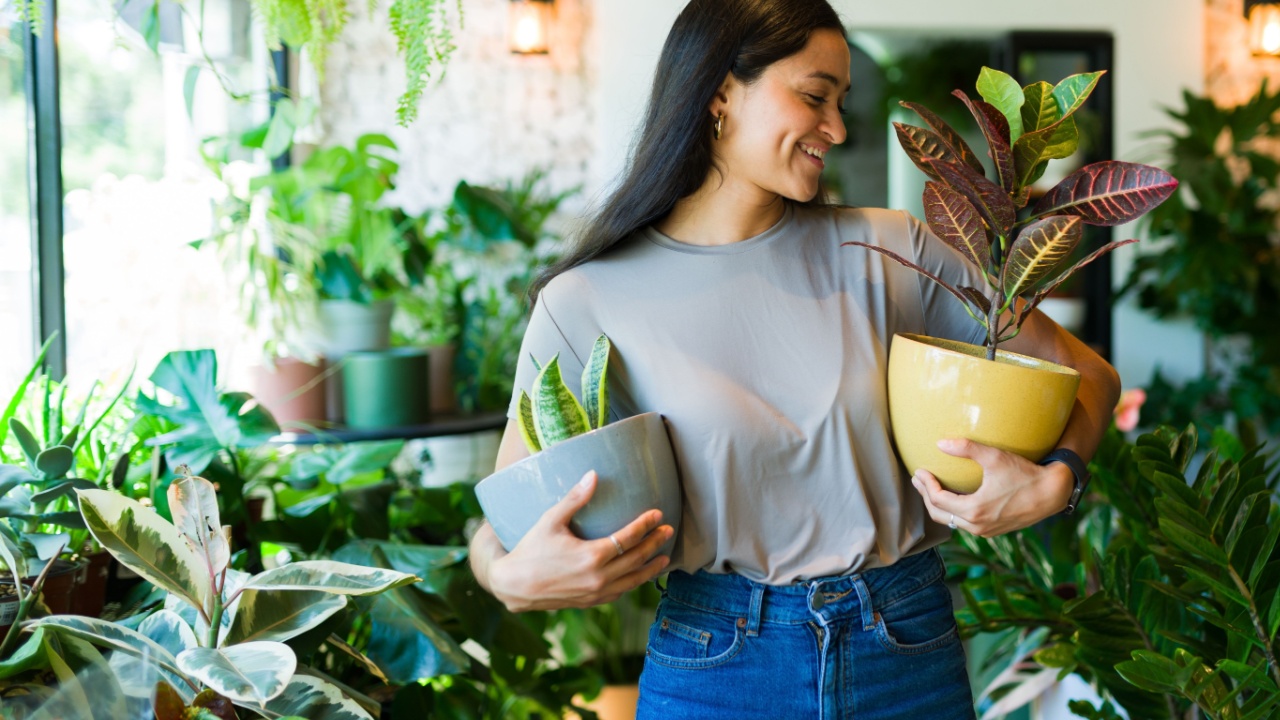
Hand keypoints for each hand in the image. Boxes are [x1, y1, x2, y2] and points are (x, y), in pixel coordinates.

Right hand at [472, 470, 672, 611]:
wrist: (513, 585)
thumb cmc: (530, 550)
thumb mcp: (550, 520)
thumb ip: (574, 499)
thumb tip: (593, 475)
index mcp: (591, 556)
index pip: (628, 538)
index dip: (645, 525)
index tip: (657, 514)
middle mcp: (598, 577)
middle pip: (636, 559)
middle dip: (654, 543)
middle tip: (668, 530)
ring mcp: (596, 593)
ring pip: (632, 581)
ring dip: (650, 568)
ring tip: (665, 558)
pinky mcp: (590, 602)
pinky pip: (619, 593)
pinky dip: (633, 583)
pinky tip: (639, 575)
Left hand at [909, 438, 1074, 536]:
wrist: (1052, 493)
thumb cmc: (1024, 474)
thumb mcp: (994, 457)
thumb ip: (967, 448)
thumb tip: (940, 443)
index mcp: (974, 510)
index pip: (938, 500)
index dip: (925, 485)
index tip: (919, 470)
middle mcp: (978, 526)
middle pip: (940, 515)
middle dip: (926, 497)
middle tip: (919, 480)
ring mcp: (986, 531)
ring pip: (952, 522)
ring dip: (939, 506)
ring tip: (931, 488)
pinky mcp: (993, 530)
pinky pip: (965, 524)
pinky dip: (954, 512)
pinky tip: (953, 497)